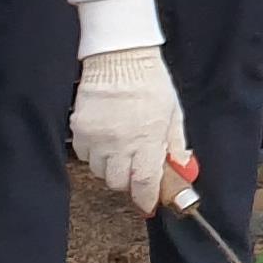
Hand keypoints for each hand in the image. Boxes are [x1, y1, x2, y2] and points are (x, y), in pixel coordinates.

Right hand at [70, 44, 196, 212]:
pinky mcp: (79, 130)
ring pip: (99, 171)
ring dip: (111, 167)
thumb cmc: (151, 82)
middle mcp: (120, 142)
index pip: (144, 182)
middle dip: (129, 180)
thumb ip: (176, 143)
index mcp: (147, 138)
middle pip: (118, 182)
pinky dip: (95, 153)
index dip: (147, 199)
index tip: (150, 205)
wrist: (120, 58)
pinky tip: (106, 138)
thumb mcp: (174, 112)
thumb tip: (183, 168)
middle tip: (136, 169)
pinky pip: (85, 155)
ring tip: (122, 147)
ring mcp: (96, 137)